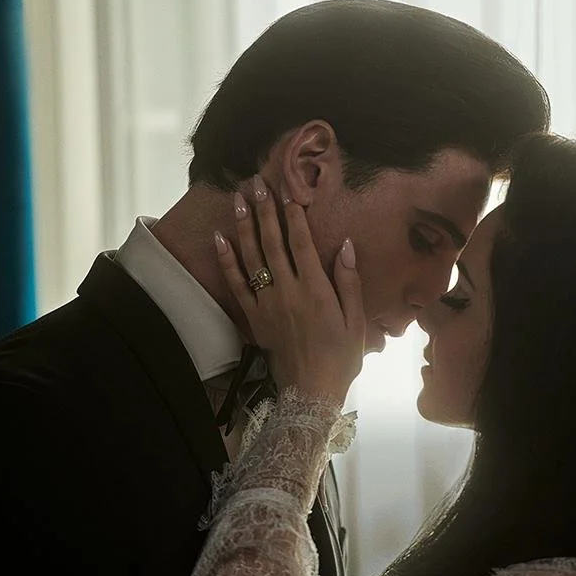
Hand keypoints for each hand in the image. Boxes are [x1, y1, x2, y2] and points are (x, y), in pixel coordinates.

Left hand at [214, 175, 364, 406]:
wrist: (311, 392)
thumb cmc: (341, 357)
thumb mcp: (355, 321)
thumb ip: (349, 281)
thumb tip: (346, 244)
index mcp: (315, 290)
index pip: (301, 243)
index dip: (294, 215)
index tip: (288, 190)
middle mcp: (288, 292)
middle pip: (272, 243)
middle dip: (264, 211)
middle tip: (257, 183)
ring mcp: (267, 304)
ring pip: (252, 258)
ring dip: (243, 226)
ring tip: (237, 199)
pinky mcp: (254, 317)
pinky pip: (236, 284)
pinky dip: (226, 261)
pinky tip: (220, 238)